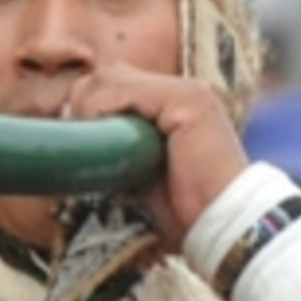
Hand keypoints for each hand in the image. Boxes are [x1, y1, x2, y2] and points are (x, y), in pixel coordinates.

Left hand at [60, 66, 249, 245]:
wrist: (225, 226)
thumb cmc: (186, 213)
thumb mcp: (142, 177)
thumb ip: (120, 152)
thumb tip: (77, 143)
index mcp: (174, 105)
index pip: (113, 84)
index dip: (87, 109)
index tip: (75, 142)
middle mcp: (182, 89)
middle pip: (107, 75)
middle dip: (83, 106)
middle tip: (79, 146)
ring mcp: (186, 91)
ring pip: (109, 78)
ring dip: (89, 110)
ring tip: (95, 147)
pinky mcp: (186, 99)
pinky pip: (123, 89)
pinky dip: (101, 110)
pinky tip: (106, 142)